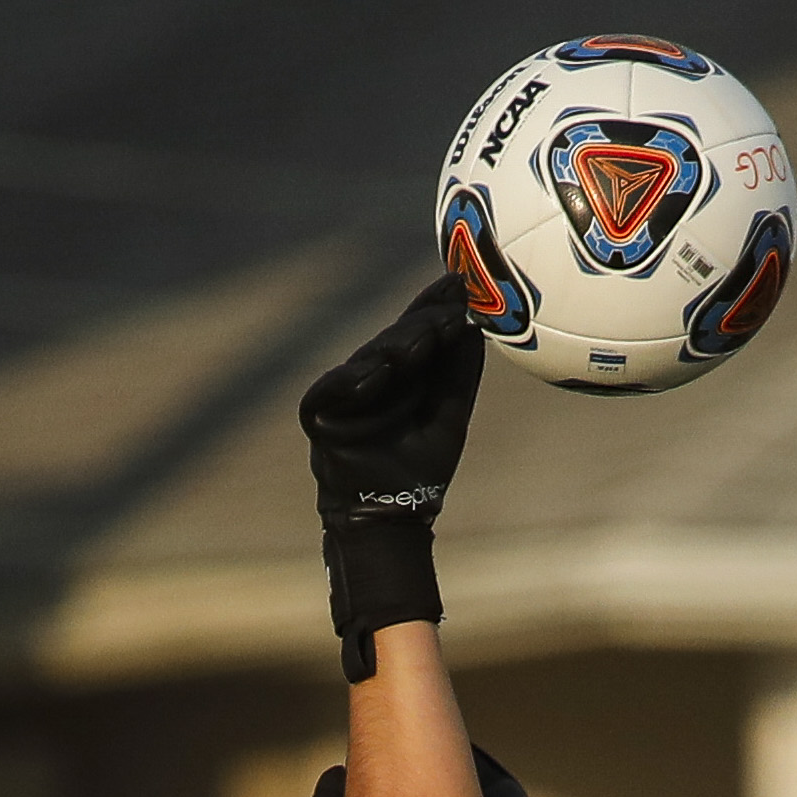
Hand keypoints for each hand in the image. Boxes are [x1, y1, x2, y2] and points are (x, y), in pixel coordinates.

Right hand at [300, 275, 484, 676]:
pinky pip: (335, 390)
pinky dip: (355, 382)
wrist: (392, 514)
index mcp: (401, 371)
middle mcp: (370, 374)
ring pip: (369, 359)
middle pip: (395, 338)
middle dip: (424, 321)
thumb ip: (460, 372)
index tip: (460, 282)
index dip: (436, 305)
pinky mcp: (318, 412)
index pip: (418, 329)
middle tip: (451, 303)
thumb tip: (477, 328)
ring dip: (396, 347)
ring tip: (423, 336)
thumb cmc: (422, 467)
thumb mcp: (450, 413)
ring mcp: (343, 391)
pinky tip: (379, 372)